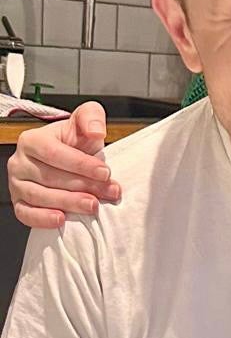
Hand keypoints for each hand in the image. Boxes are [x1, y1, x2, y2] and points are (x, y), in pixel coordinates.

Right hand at [8, 102, 118, 228]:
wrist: (68, 161)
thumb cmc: (75, 143)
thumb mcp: (85, 122)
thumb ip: (92, 117)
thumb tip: (96, 130)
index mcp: (32, 140)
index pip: (54, 153)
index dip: (81, 164)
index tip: (105, 172)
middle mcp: (19, 161)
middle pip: (50, 177)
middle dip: (83, 186)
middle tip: (108, 192)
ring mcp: (16, 184)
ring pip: (40, 196)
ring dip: (69, 203)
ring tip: (93, 206)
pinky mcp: (19, 203)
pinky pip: (26, 214)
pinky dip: (43, 219)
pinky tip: (61, 220)